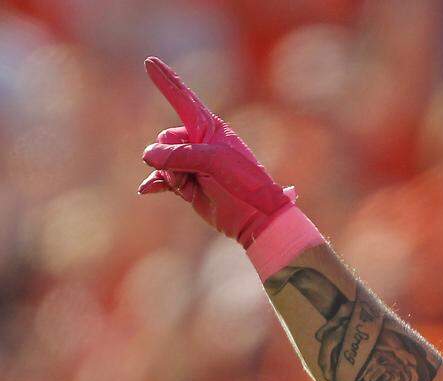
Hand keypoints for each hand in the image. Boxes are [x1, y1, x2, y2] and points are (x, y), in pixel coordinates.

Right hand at [139, 57, 293, 247]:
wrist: (254, 217)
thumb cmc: (242, 182)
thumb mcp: (212, 162)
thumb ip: (178, 155)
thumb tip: (148, 155)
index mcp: (209, 128)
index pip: (183, 99)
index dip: (166, 81)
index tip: (150, 62)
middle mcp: (199, 143)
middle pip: (165, 138)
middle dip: (169, 156)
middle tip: (193, 173)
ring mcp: (192, 164)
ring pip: (161, 161)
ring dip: (168, 174)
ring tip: (187, 186)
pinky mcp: (187, 184)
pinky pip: (162, 178)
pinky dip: (157, 183)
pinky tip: (147, 190)